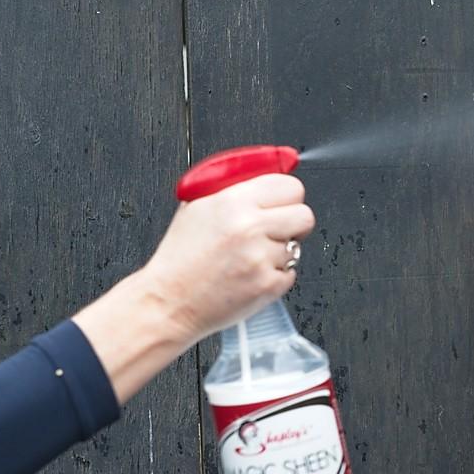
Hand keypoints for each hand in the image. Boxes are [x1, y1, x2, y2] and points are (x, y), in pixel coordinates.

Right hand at [72, 174, 314, 403]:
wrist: (168, 302)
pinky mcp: (269, 285)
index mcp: (232, 202)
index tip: (281, 203)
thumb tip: (272, 171)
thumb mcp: (197, 207)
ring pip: (297, 246)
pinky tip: (249, 275)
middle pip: (305, 215)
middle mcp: (250, 227)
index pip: (290, 186)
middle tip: (273, 230)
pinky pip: (290, 273)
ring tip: (250, 257)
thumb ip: (234, 188)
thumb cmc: (181, 257)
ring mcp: (261, 258)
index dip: (287, 195)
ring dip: (280, 251)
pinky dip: (275, 275)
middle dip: (293, 222)